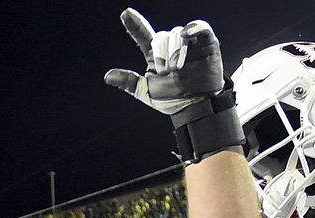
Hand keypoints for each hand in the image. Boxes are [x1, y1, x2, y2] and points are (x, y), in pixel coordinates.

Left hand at [104, 10, 224, 116]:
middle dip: (162, 54)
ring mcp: (189, 43)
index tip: (125, 14)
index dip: (135, 25)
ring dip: (176, 51)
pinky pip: (200, 27)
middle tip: (168, 72)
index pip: (144, 36)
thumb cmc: (172, 99)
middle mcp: (172, 45)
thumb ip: (128, 81)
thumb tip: (107, 76)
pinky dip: (193, 28)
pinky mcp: (207, 42)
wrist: (195, 106)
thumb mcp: (146, 91)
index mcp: (156, 55)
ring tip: (178, 69)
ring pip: (177, 34)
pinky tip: (186, 34)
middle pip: (162, 37)